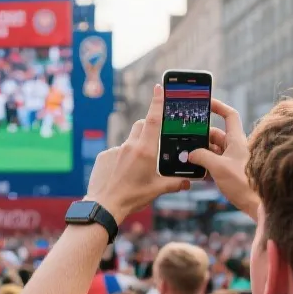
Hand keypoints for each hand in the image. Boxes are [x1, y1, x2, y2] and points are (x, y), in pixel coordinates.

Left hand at [85, 85, 189, 223]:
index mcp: (145, 150)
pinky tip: (122, 174)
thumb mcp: (157, 190)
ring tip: (138, 166)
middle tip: (155, 141)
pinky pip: (116, 151)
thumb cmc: (132, 197)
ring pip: (130, 140)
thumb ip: (174, 183)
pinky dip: (122, 158)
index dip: (157, 102)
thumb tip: (188, 181)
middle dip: (149, 127)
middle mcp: (130, 146)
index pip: (153, 119)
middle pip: (141, 126)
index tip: (159, 87)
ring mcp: (116, 150)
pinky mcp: (104, 156)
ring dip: (137, 146)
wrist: (104, 205)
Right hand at [187, 99, 259, 217]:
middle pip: (217, 134)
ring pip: (215, 150)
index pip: (229, 115)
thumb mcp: (218, 168)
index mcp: (237, 140)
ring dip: (202, 153)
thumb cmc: (244, 184)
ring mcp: (234, 159)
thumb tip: (191, 154)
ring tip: (188, 157)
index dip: (218, 106)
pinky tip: (196, 171)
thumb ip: (202, 157)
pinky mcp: (232, 172)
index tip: (206, 103)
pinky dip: (206, 165)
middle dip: (201, 137)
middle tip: (186, 139)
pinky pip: (216, 163)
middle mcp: (237, 147)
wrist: (259, 205)